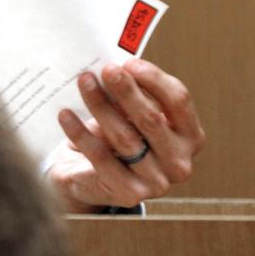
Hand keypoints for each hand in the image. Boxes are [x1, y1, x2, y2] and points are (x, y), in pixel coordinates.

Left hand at [47, 58, 205, 212]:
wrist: (88, 177)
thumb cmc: (114, 136)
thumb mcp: (128, 114)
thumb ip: (129, 95)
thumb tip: (113, 69)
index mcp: (189, 135)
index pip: (179, 100)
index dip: (154, 79)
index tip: (128, 62)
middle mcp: (179, 161)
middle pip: (151, 119)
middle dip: (127, 91)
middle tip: (106, 70)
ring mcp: (157, 182)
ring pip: (125, 137)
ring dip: (101, 106)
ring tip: (84, 82)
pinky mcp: (129, 193)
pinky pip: (100, 158)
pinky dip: (80, 133)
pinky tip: (65, 114)